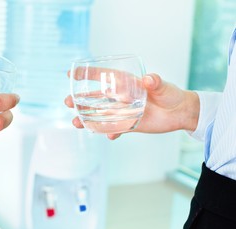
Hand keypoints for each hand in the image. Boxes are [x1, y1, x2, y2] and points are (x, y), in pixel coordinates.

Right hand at [65, 72, 198, 139]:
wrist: (179, 113)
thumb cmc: (171, 94)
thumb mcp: (164, 87)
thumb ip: (156, 83)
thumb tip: (149, 79)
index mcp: (126, 84)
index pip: (103, 76)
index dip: (87, 74)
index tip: (70, 73)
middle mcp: (120, 97)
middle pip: (95, 98)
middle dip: (79, 100)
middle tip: (67, 102)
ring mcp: (123, 112)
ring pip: (100, 115)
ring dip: (87, 118)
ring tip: (76, 123)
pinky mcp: (128, 124)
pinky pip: (115, 129)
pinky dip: (110, 133)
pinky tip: (108, 136)